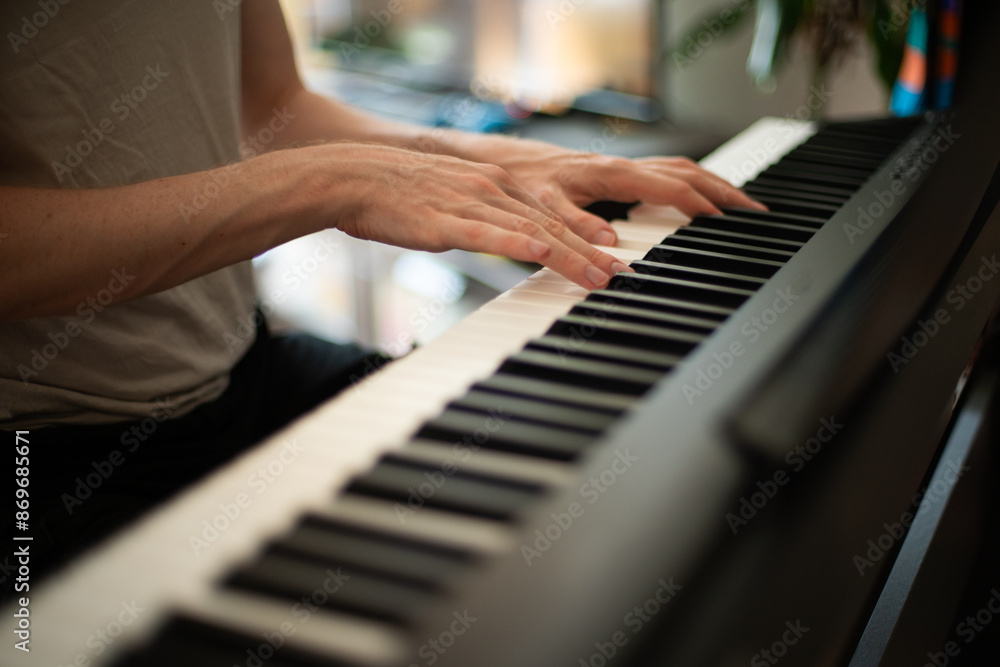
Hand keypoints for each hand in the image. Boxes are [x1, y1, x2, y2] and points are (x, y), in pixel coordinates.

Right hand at [324, 144, 630, 288]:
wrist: (354, 177)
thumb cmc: (396, 194)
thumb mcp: (452, 199)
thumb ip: (481, 217)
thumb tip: (500, 238)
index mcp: (495, 182)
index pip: (549, 215)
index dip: (583, 238)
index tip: (609, 256)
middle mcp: (492, 188)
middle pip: (552, 224)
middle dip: (592, 251)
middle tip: (621, 272)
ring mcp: (472, 203)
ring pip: (533, 231)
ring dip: (571, 256)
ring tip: (601, 276)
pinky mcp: (448, 221)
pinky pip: (492, 235)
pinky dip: (523, 245)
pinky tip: (547, 255)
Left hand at [463, 137, 765, 245]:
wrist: (499, 162)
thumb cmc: (519, 181)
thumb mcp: (543, 208)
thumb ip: (576, 226)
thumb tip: (612, 246)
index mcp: (609, 174)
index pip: (670, 185)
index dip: (702, 203)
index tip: (729, 220)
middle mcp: (619, 167)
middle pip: (686, 173)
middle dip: (724, 191)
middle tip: (755, 212)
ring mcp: (620, 168)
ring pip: (678, 170)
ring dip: (712, 185)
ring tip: (741, 206)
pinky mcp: (614, 174)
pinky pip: (664, 175)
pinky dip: (691, 185)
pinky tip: (698, 200)